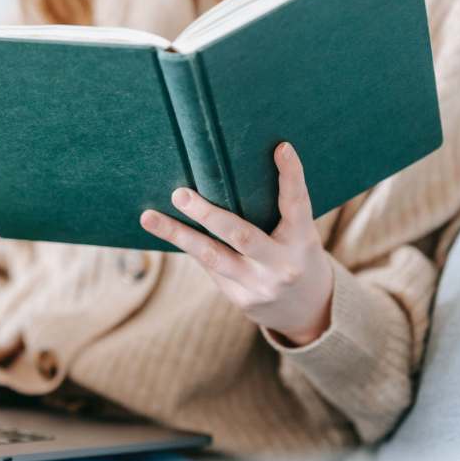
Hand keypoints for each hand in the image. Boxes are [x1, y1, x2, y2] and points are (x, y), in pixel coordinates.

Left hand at [140, 142, 332, 345]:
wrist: (310, 313)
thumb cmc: (297, 257)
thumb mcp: (300, 236)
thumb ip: (277, 214)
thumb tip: (228, 177)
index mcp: (303, 241)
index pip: (297, 204)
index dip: (291, 175)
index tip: (281, 148)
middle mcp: (281, 265)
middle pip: (241, 235)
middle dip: (207, 214)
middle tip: (179, 194)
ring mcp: (259, 285)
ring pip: (212, 257)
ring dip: (177, 234)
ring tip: (149, 217)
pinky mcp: (241, 299)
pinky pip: (210, 268)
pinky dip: (190, 246)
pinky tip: (167, 230)